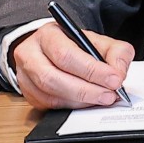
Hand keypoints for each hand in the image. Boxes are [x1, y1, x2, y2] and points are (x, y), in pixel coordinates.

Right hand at [10, 24, 134, 110]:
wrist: (54, 49)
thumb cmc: (76, 45)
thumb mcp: (99, 40)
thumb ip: (116, 52)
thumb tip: (118, 73)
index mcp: (47, 35)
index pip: (66, 55)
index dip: (91, 70)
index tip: (114, 80)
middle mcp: (30, 55)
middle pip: (53, 78)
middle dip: (86, 90)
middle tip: (109, 95)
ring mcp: (25, 76)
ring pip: (50, 95)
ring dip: (80, 101)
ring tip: (102, 98)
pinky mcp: (28, 94)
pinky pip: (49, 106)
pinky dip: (72, 107)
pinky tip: (88, 103)